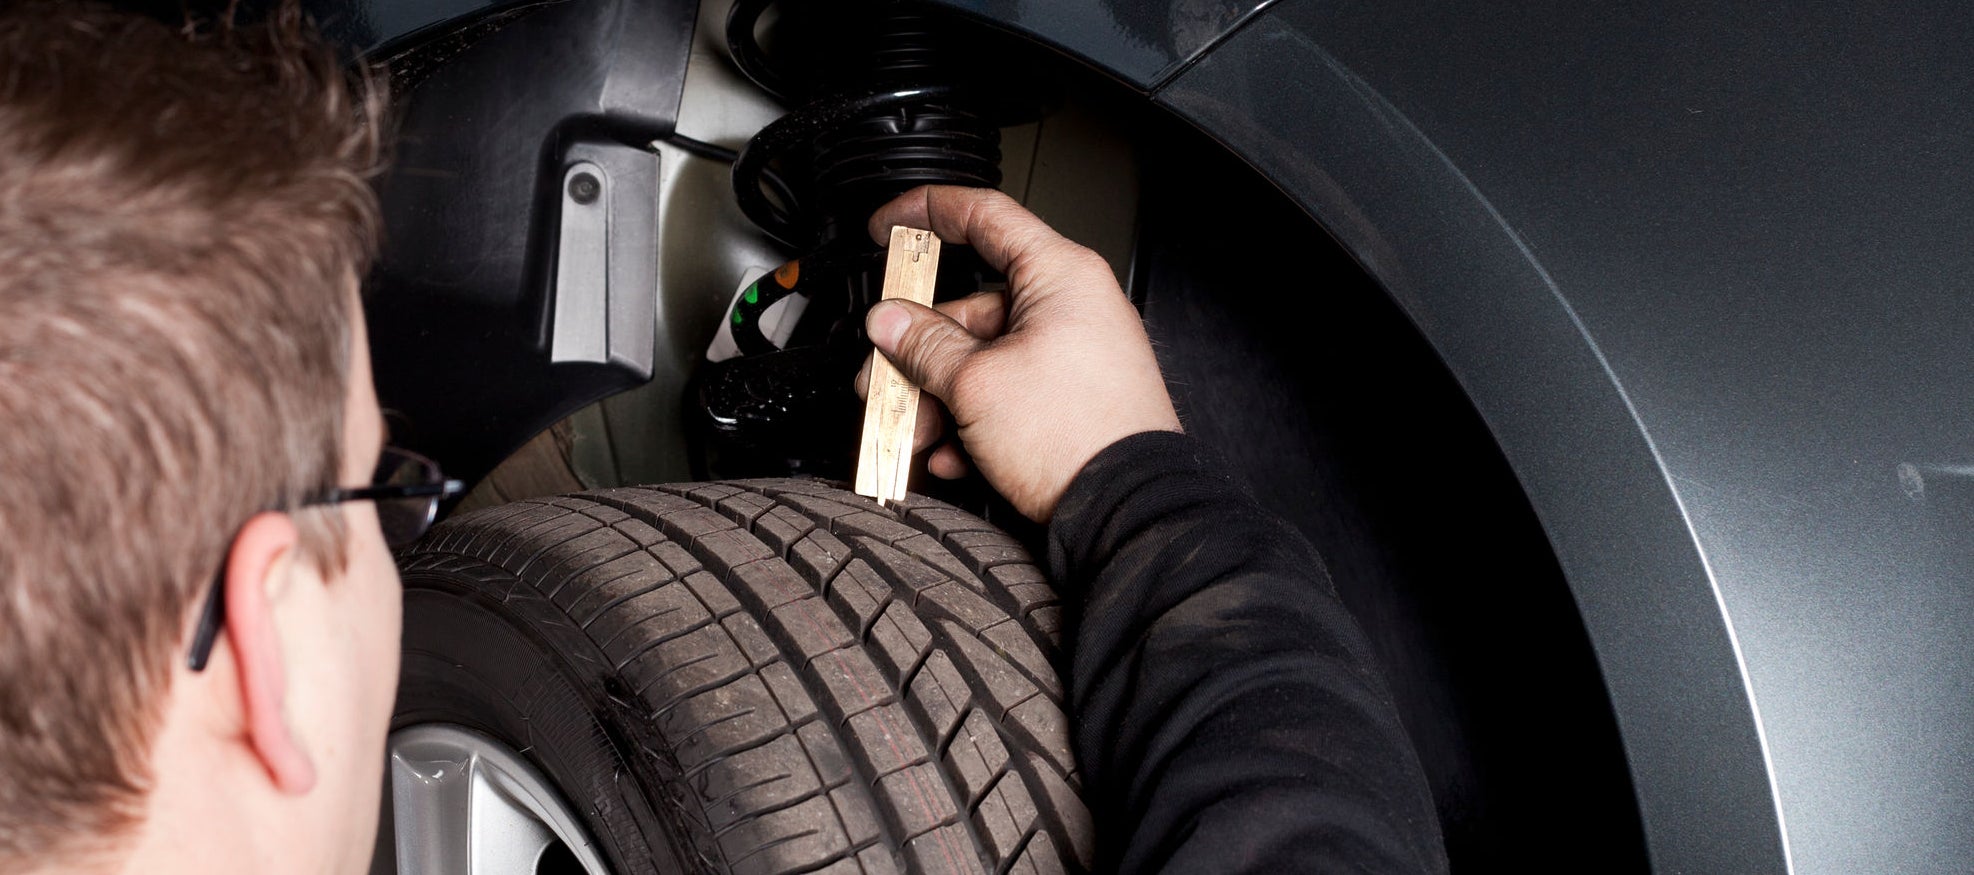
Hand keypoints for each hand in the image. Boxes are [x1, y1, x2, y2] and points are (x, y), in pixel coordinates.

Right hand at [857, 185, 1179, 521]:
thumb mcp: (976, 383)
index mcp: (1059, 275)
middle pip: (971, 308)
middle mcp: (1071, 306)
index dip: (927, 211)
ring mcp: (1074, 354)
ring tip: (915, 436)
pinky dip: (973, 423)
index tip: (889, 226)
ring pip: (983, 360)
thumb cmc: (1077, 435)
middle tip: (881, 379)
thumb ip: (923, 344)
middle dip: (917, 352)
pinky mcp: (1073, 399)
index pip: (983, 216)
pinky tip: (953, 457)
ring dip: (939, 399)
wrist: (1127, 510)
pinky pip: (1008, 395)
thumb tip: (889, 321)